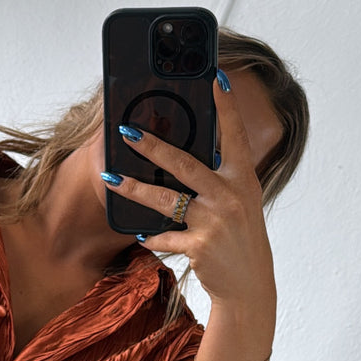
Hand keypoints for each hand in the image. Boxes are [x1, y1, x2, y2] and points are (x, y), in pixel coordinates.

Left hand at [115, 76, 275, 316]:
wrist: (249, 285)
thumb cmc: (240, 238)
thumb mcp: (238, 202)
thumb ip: (217, 179)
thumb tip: (180, 157)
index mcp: (242, 179)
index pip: (235, 135)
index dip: (227, 106)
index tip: (217, 76)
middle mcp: (230, 196)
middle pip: (184, 164)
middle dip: (152, 146)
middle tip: (126, 131)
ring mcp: (214, 221)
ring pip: (165, 199)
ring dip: (134, 188)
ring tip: (111, 178)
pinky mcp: (199, 246)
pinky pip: (164, 235)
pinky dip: (152, 236)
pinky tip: (141, 235)